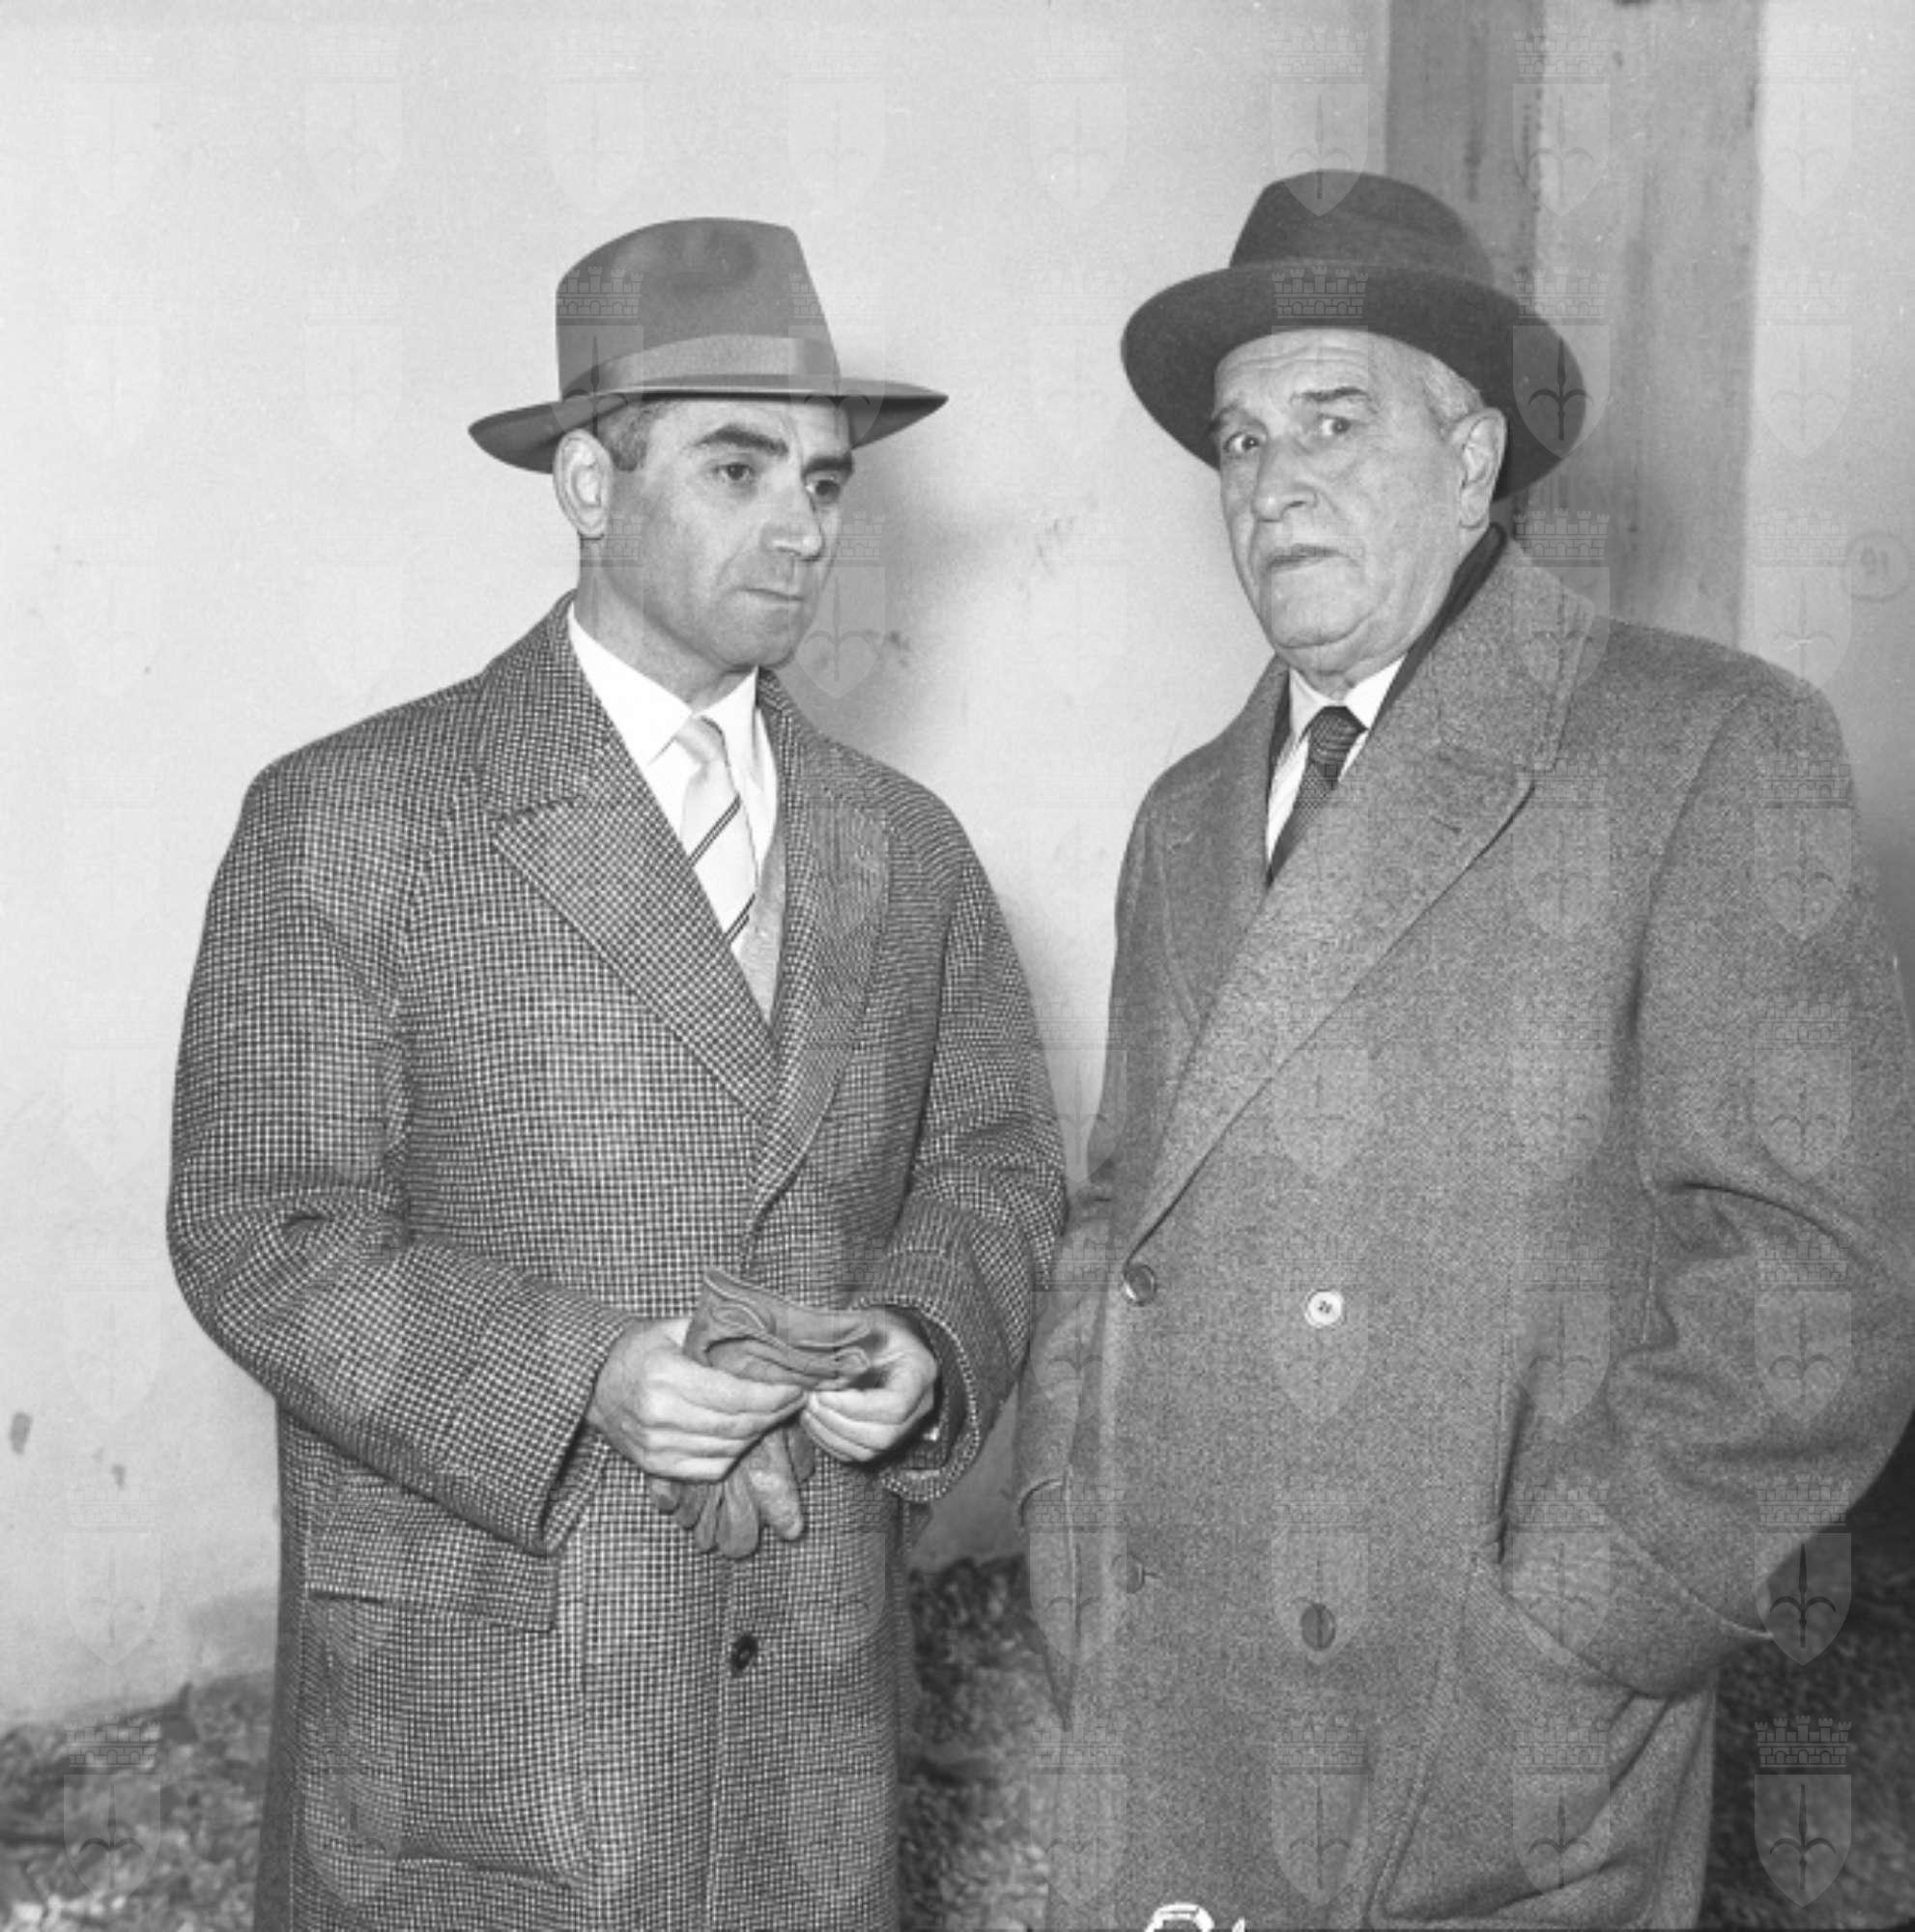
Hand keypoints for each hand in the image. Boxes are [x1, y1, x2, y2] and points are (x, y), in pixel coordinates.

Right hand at [588, 1317, 804, 1481]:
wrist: (594, 1383)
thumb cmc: (638, 1350)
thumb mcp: (672, 1328)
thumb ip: (713, 1333)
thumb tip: (763, 1336)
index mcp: (666, 1378)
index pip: (734, 1396)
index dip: (772, 1396)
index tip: (796, 1388)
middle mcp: (660, 1416)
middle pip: (735, 1426)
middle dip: (773, 1414)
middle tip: (794, 1400)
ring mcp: (657, 1446)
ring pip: (727, 1449)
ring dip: (758, 1434)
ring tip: (773, 1414)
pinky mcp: (656, 1465)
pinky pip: (710, 1468)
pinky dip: (734, 1454)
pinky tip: (744, 1434)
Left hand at [801, 1309, 939, 1462]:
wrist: (888, 1340)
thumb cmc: (879, 1329)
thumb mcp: (869, 1324)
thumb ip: (850, 1344)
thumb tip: (819, 1368)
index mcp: (920, 1373)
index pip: (895, 1405)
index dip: (856, 1407)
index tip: (824, 1393)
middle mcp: (919, 1406)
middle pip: (884, 1435)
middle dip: (840, 1423)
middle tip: (811, 1401)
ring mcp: (905, 1426)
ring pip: (870, 1450)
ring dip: (832, 1434)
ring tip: (809, 1410)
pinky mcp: (885, 1437)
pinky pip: (859, 1454)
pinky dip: (831, 1442)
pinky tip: (814, 1421)